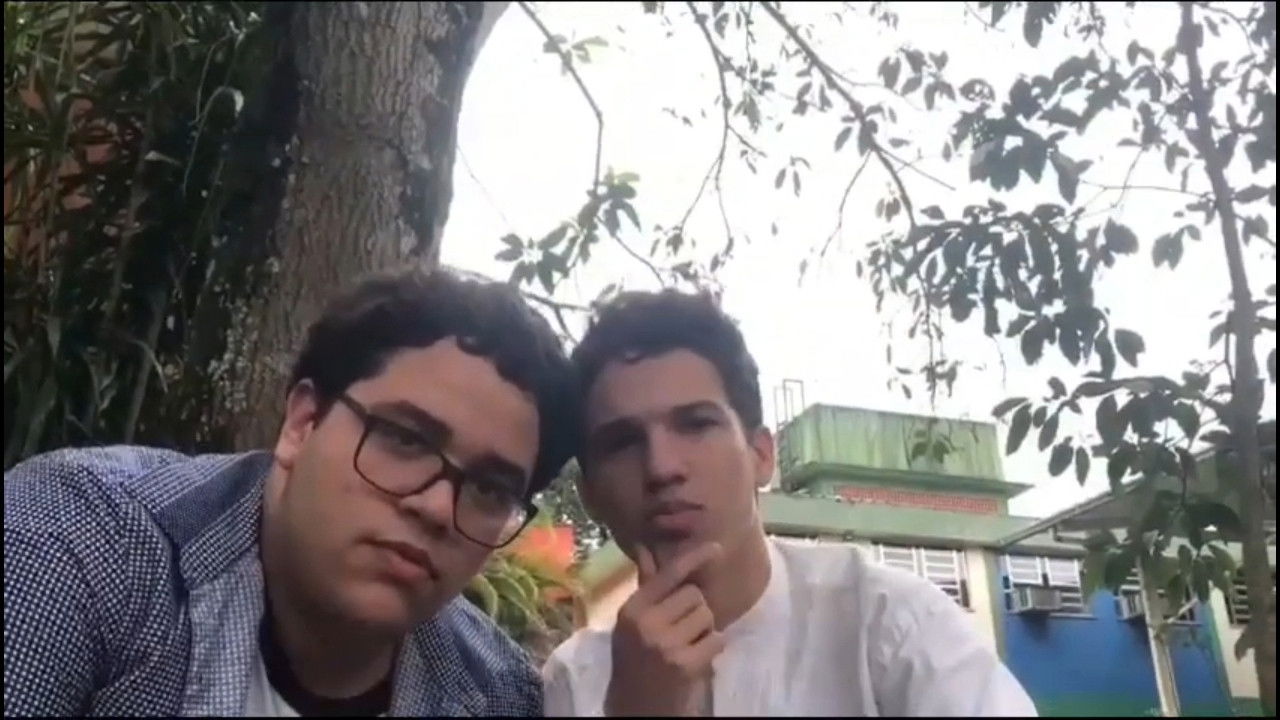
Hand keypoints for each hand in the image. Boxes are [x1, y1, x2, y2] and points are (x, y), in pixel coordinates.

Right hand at [605, 542, 725, 716]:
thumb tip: (645, 547)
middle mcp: (646, 623)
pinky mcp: (685, 663)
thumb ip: (646, 587)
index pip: (668, 575)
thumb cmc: (635, 659)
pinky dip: (712, 648)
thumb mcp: (633, 622)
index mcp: (632, 609)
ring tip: (687, 644)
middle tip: (683, 629)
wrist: (635, 705)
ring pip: (707, 616)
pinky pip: (716, 639)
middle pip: (694, 595)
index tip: (715, 548)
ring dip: (704, 630)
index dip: (693, 559)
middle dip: (696, 610)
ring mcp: (665, 644)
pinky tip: (696, 658)